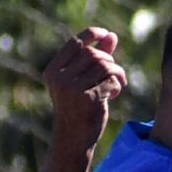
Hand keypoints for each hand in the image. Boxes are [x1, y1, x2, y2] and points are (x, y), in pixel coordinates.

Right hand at [44, 27, 126, 152]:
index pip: (74, 43)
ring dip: (117, 72)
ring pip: (103, 66)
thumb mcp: (83, 81)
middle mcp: (60, 78)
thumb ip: (95, 58)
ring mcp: (73, 89)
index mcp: (53, 71)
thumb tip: (111, 35)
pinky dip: (117, 85)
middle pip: (92, 54)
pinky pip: (110, 81)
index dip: (92, 34)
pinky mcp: (88, 99)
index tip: (106, 34)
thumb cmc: (79, 107)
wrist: (74, 137)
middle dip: (109, 60)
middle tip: (115, 73)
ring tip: (118, 83)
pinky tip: (114, 94)